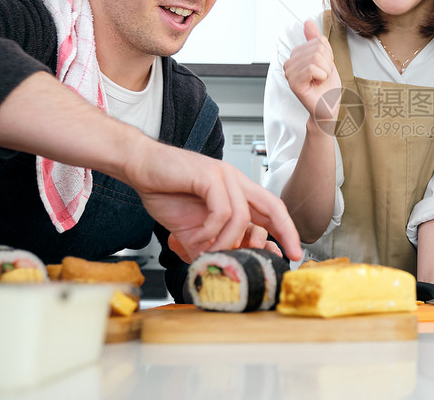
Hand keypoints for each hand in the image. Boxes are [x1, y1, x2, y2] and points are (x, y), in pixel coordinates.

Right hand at [125, 140, 301, 262]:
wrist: (140, 166)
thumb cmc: (166, 190)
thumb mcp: (192, 228)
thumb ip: (210, 245)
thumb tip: (223, 267)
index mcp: (236, 191)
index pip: (271, 210)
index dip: (285, 231)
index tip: (292, 253)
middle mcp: (236, 181)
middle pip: (273, 207)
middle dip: (285, 233)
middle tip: (285, 255)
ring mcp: (225, 176)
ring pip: (243, 217)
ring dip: (227, 242)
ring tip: (210, 250)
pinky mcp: (210, 175)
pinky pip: (222, 211)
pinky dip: (210, 231)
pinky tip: (197, 237)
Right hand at [283, 20, 341, 129]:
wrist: (328, 107)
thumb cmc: (326, 87)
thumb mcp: (325, 59)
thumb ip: (316, 41)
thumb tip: (307, 22)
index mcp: (296, 55)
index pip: (318, 42)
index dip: (328, 55)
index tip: (324, 68)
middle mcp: (289, 63)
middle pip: (317, 49)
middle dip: (327, 63)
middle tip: (323, 76)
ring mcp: (290, 73)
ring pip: (315, 58)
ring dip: (325, 70)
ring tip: (320, 80)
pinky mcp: (294, 83)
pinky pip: (312, 68)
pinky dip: (321, 76)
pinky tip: (317, 83)